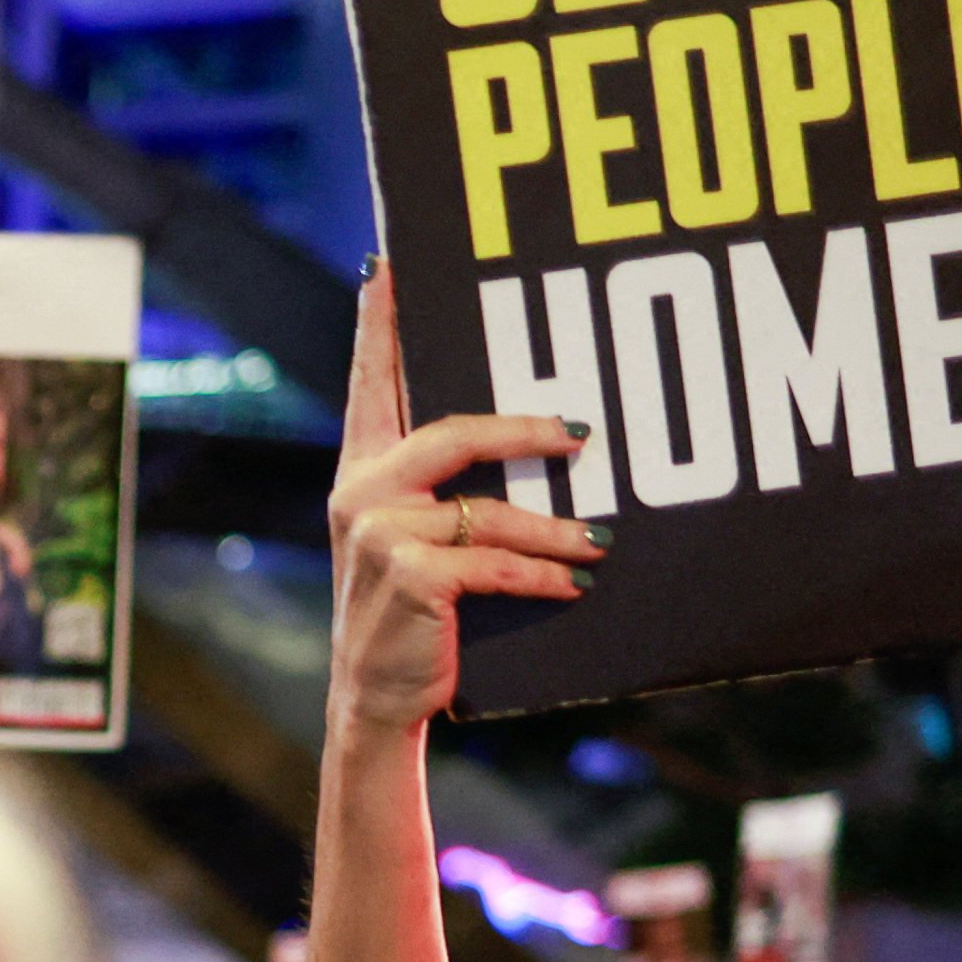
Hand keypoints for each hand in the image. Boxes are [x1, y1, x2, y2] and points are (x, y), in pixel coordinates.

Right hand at [322, 265, 605, 740]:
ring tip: (601, 538)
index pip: (372, 381)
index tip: (388, 262)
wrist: (376, 698)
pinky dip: (544, 573)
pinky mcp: (409, 576)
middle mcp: (361, 492)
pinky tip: (575, 582)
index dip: (381, 321)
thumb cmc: (409, 615)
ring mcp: (380, 534)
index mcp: (361, 471)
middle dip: (525, 430)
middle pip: (453, 430)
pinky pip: (496, 562)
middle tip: (583, 430)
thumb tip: (540, 438)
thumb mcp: (410, 542)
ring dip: (556, 527)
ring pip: (489, 510)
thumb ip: (441, 489)